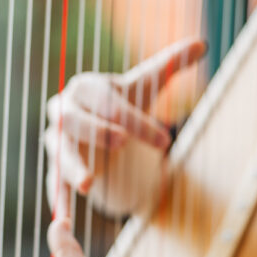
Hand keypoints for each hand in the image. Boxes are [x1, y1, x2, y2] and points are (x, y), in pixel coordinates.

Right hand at [44, 37, 206, 216]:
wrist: (97, 130)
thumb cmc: (120, 105)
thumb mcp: (145, 88)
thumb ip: (170, 65)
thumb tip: (202, 43)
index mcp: (85, 87)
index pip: (110, 103)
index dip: (137, 121)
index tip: (166, 140)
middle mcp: (63, 110)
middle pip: (75, 120)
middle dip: (98, 131)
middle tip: (123, 143)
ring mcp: (55, 139)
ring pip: (59, 151)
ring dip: (72, 166)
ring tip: (88, 183)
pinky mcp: (54, 166)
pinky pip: (53, 180)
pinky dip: (58, 196)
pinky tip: (64, 214)